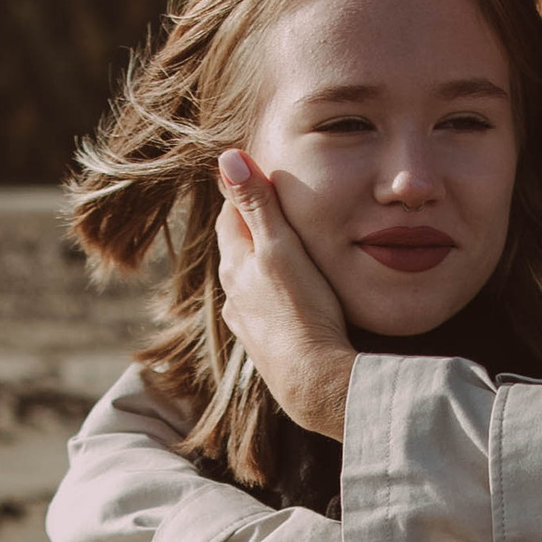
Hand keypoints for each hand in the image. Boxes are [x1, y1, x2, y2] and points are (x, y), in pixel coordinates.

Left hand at [216, 149, 352, 436]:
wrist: (314, 382)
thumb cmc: (303, 311)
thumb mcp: (281, 248)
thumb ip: (257, 204)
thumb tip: (227, 159)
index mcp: (236, 262)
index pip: (231, 212)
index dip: (247, 191)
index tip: (265, 176)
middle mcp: (233, 292)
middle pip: (238, 245)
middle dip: (255, 225)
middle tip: (279, 207)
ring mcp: (246, 321)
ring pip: (249, 279)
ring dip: (263, 263)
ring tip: (286, 252)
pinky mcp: (262, 345)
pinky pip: (262, 309)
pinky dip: (272, 295)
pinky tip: (288, 300)